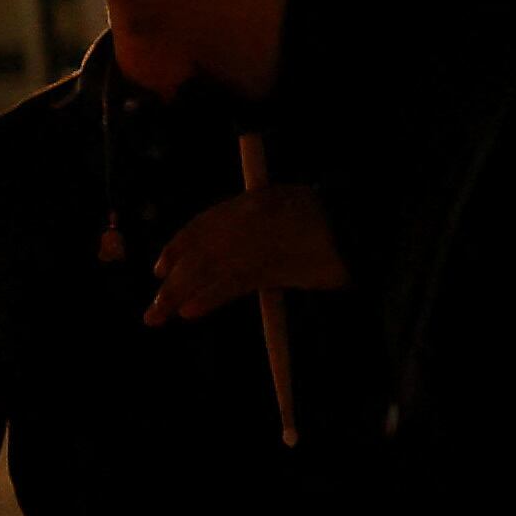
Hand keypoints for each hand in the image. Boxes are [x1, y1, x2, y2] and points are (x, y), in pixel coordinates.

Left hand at [140, 185, 345, 323]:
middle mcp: (250, 218)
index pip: (205, 223)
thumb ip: (262, 217)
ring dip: (179, 294)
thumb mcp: (291, 204)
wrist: (362, 228)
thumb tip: (232, 248)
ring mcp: (259, 242)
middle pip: (200, 251)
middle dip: (173, 280)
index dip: (179, 247)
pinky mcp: (272, 266)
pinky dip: (209, 298)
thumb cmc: (332, 218)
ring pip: (208, 270)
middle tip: (152, 307)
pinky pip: (232, 284)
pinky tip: (191, 311)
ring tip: (159, 316)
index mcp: (257, 199)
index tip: (160, 267)